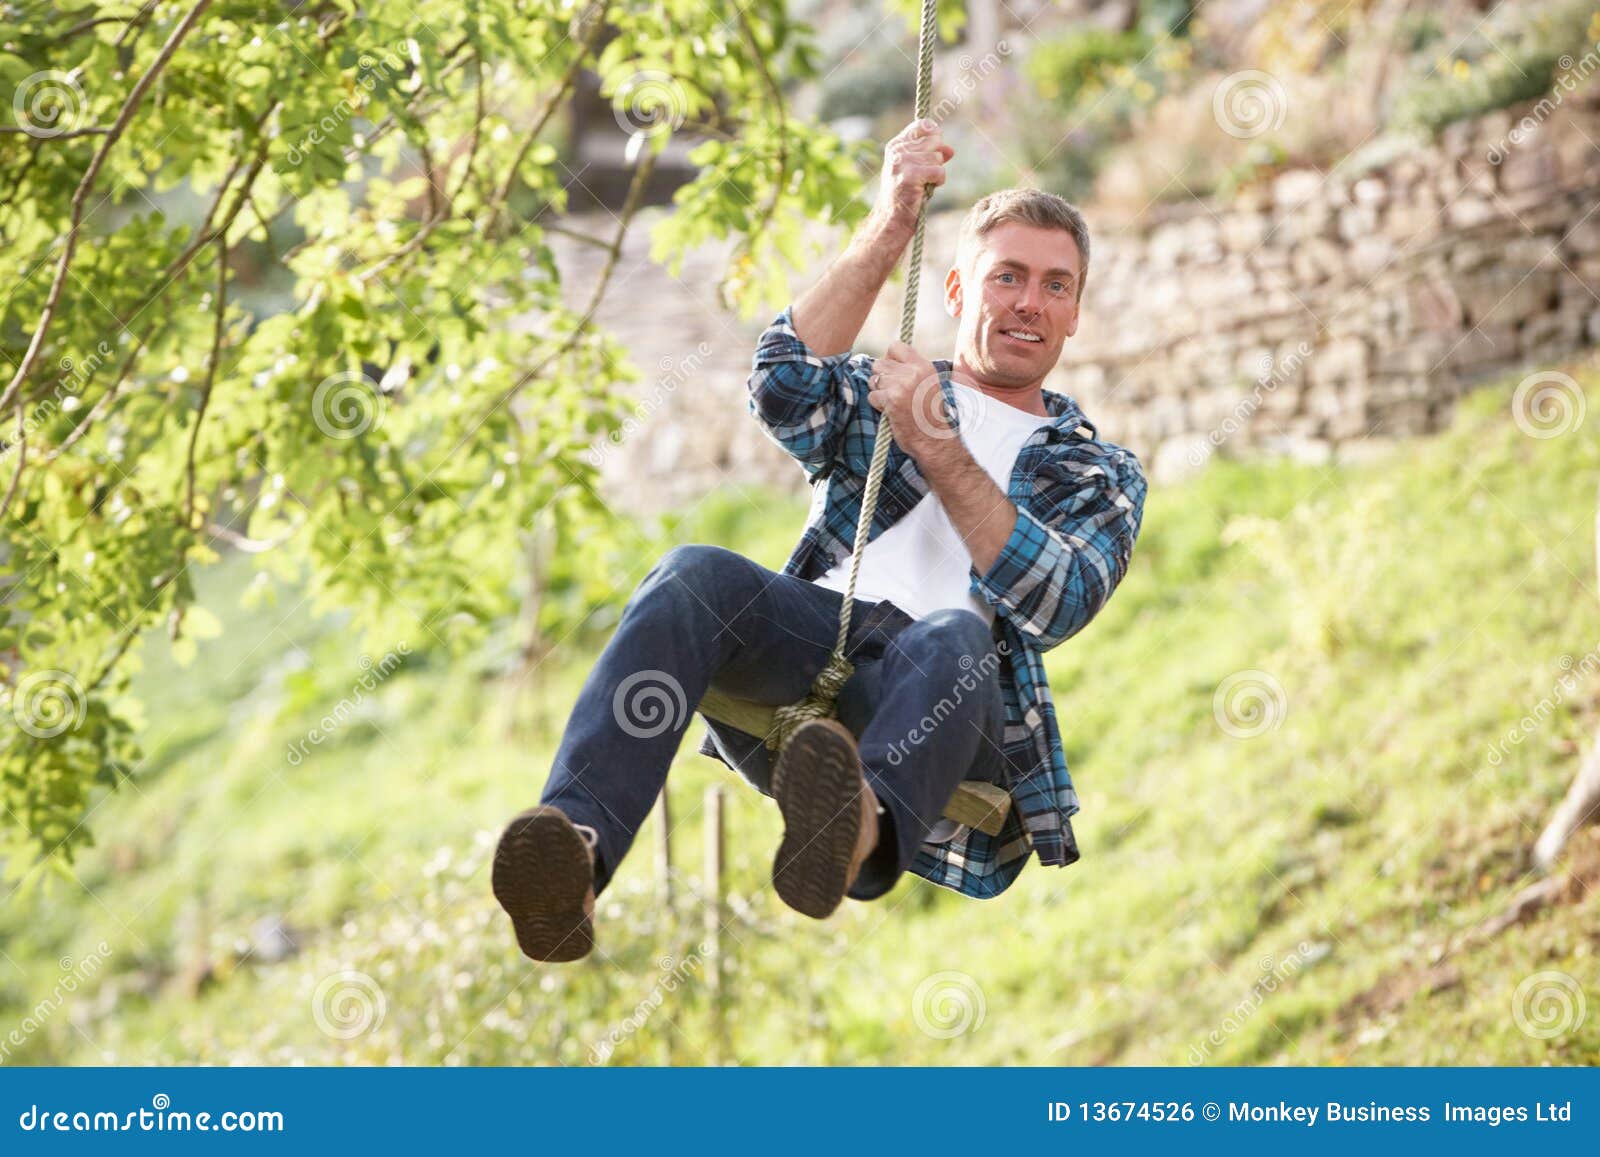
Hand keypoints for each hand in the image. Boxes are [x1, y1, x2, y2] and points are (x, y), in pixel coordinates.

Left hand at [866, 340, 953, 460]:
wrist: (935, 439)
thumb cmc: (932, 414)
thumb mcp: (929, 383)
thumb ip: (912, 369)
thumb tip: (888, 359)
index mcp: (923, 366)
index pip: (895, 346)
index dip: (889, 358)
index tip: (892, 370)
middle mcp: (913, 372)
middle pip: (879, 363)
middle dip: (881, 377)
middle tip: (891, 390)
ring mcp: (901, 386)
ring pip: (874, 380)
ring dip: (879, 391)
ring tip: (892, 401)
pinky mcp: (891, 400)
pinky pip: (872, 396)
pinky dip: (878, 405)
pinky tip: (890, 411)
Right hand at [874, 119, 953, 228]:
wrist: (893, 219)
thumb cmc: (906, 194)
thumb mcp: (917, 169)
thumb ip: (932, 155)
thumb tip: (950, 150)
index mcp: (896, 145)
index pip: (923, 125)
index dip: (934, 135)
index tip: (933, 150)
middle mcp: (897, 151)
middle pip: (935, 140)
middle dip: (937, 158)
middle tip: (924, 174)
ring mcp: (903, 162)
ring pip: (938, 157)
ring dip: (936, 173)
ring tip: (922, 184)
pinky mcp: (911, 175)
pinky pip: (939, 171)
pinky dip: (938, 181)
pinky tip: (926, 189)